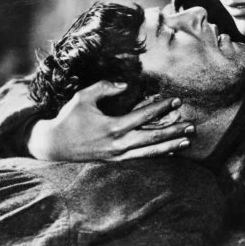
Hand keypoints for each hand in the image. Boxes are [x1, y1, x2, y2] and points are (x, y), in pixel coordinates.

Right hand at [27, 81, 193, 161]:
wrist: (53, 146)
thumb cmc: (68, 118)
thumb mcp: (83, 98)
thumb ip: (105, 87)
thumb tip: (125, 84)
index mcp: (112, 126)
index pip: (143, 116)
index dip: (161, 107)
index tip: (176, 100)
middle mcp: (118, 143)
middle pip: (153, 137)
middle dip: (174, 130)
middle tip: (191, 125)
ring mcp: (118, 155)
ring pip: (150, 151)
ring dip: (170, 145)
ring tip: (187, 141)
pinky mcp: (116, 161)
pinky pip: (141, 158)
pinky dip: (157, 155)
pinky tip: (170, 152)